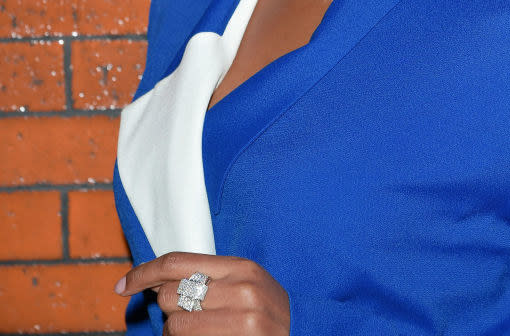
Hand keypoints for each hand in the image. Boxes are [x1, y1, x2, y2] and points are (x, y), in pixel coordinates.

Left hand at [115, 251, 290, 334]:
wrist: (306, 334)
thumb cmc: (270, 311)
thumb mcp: (246, 282)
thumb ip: (210, 278)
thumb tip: (157, 283)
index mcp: (240, 267)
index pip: (177, 263)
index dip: (143, 273)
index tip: (121, 285)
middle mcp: (240, 291)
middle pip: (171, 296)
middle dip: (169, 310)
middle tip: (187, 318)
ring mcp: (242, 321)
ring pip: (176, 326)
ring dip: (176, 334)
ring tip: (199, 334)